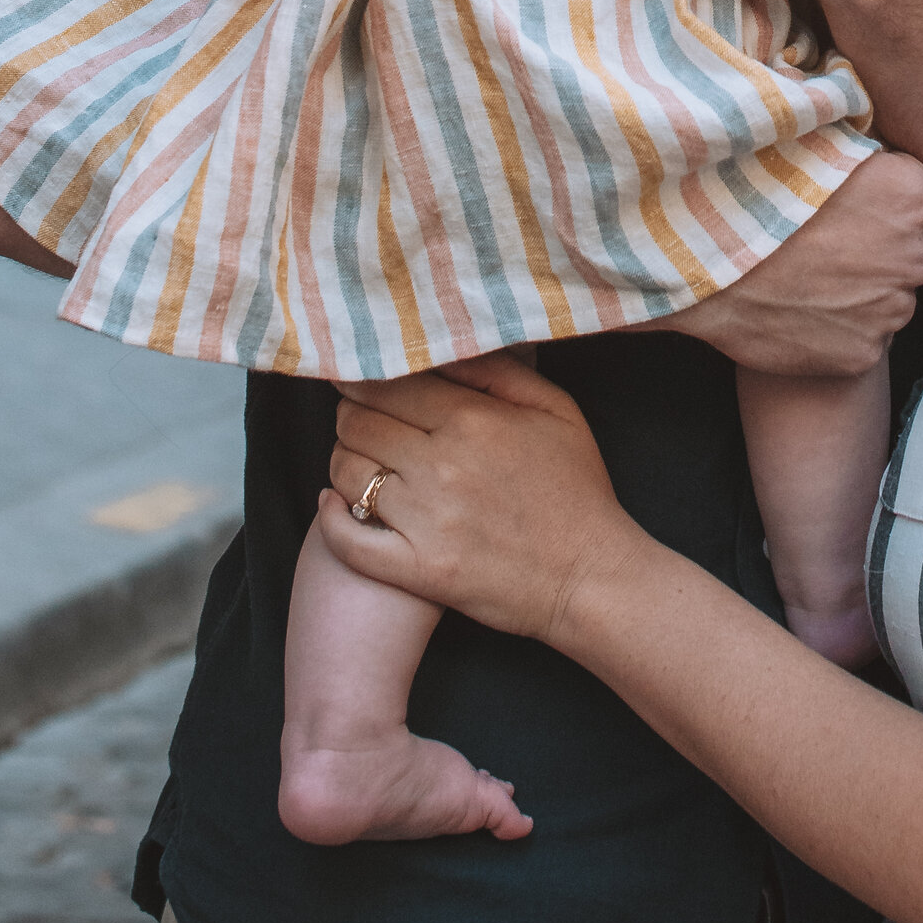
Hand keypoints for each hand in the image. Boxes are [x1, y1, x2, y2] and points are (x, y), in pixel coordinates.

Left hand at [317, 355, 643, 642]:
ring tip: (359, 460)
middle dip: (351, 415)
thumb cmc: (576, 488)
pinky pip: (347, 540)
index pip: (387, 385)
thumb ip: (496, 370)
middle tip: (359, 419)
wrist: (591, 576)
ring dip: (343, 462)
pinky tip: (335, 506)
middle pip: (358, 424)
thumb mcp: (554, 408)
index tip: (355, 378)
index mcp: (473, 419)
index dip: (362, 379)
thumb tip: (440, 346)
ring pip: (346, 474)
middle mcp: (441, 465)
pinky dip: (331, 520)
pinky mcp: (417, 570)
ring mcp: (425, 520)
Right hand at [655, 149, 922, 374]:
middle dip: (880, 253)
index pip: (919, 202)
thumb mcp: (815, 140)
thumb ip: (857, 144)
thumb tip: (869, 131)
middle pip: (911, 255)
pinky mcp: (864, 353)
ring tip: (806, 280)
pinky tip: (799, 311)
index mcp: (914, 195)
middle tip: (826, 246)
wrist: (706, 254)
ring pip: (888, 302)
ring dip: (860, 295)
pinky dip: (839, 332)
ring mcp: (891, 309)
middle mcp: (916, 254)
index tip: (846, 205)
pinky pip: (862, 341)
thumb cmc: (756, 187)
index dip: (882, 205)